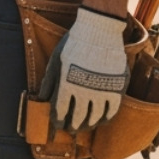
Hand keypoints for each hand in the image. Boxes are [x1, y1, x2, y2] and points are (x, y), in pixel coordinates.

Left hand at [38, 7, 128, 131]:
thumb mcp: (56, 60)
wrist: (99, 30)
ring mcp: (103, 90)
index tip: (58, 124)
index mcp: (67, 84)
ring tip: (85, 126)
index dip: (58, 120)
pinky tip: (101, 119)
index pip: (60, 111)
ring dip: (89, 125)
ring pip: (95, 117)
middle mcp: (85, 91)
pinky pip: (112, 110)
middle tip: (71, 129)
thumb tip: (41, 99)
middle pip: (78, 118)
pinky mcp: (117, 88)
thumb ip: (49, 81)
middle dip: (73, 126)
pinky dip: (105, 118)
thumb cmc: (74, 44)